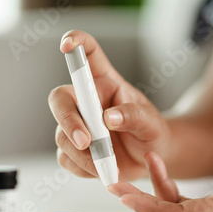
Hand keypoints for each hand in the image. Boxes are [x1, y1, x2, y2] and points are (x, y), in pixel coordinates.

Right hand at [49, 30, 170, 180]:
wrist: (152, 158)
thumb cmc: (152, 132)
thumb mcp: (151, 122)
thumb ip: (133, 116)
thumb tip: (109, 117)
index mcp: (105, 82)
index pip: (87, 53)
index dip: (75, 42)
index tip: (68, 44)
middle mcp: (85, 101)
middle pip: (60, 100)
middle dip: (68, 121)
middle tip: (86, 141)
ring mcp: (76, 125)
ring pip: (61, 135)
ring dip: (81, 154)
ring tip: (107, 163)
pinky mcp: (73, 149)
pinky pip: (65, 158)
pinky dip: (82, 167)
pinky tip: (100, 169)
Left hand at [108, 153, 212, 211]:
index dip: (149, 208)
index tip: (125, 197)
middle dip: (139, 200)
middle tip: (114, 186)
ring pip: (170, 206)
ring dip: (150, 187)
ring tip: (135, 166)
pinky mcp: (207, 206)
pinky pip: (179, 199)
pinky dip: (165, 182)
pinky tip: (156, 162)